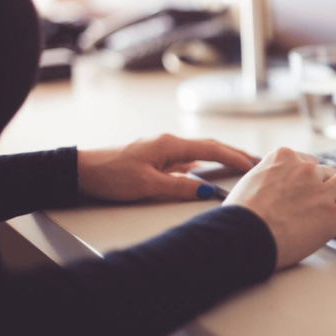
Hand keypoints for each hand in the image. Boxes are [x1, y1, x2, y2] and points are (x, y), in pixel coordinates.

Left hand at [78, 134, 255, 200]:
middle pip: (209, 146)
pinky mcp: (155, 158)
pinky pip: (186, 159)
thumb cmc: (111, 175)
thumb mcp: (148, 185)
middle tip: (255, 161)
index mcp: (170, 144)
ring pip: (199, 152)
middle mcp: (169, 143)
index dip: (234, 157)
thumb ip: (180, 187)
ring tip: (238, 165)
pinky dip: (202, 163)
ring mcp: (162, 150)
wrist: (81, 171)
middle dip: (233, 153)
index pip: (212, 149)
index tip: (253, 165)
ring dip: (219, 157)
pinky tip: (204, 171)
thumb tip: (208, 191)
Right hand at [223, 147, 335, 269]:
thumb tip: (268, 187)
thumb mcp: (249, 183)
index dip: (312, 173)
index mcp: (283, 158)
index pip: (307, 160)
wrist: (244, 235)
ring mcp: (323, 190)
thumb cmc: (240, 216)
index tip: (316, 179)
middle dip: (331, 181)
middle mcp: (306, 169)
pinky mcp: (335, 213)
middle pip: (327, 171)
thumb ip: (267, 180)